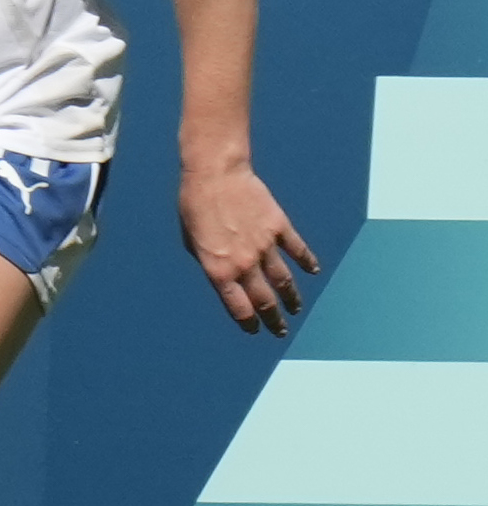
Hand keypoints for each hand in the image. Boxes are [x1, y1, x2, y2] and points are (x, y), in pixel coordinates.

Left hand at [179, 162, 315, 334]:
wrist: (215, 175)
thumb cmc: (195, 207)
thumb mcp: (192, 243)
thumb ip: (210, 263)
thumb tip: (224, 277)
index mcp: (218, 270)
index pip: (238, 307)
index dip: (248, 322)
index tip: (254, 330)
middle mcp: (244, 263)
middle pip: (264, 300)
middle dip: (273, 319)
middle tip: (280, 330)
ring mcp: (264, 246)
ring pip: (284, 281)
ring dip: (291, 298)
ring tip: (296, 309)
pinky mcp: (279, 227)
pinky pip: (297, 250)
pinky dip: (307, 262)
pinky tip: (313, 271)